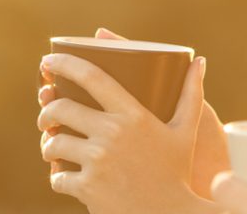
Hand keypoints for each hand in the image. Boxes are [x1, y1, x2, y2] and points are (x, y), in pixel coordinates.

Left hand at [36, 40, 210, 213]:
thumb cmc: (177, 171)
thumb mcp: (186, 130)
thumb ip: (192, 93)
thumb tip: (200, 60)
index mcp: (133, 114)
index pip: (91, 76)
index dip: (64, 63)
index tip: (48, 60)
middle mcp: (112, 133)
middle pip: (61, 109)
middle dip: (46, 111)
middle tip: (47, 117)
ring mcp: (98, 161)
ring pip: (53, 143)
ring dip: (49, 145)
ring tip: (54, 148)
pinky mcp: (87, 187)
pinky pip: (57, 176)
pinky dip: (57, 177)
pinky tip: (63, 176)